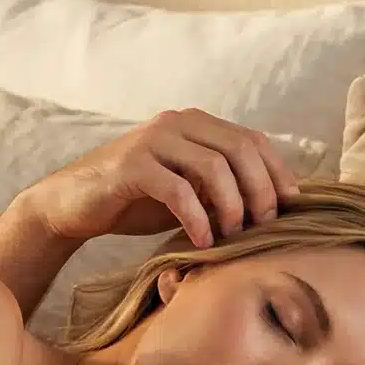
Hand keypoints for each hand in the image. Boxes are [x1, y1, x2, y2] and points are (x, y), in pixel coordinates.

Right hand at [19, 109, 300, 247]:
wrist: (75, 205)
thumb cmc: (138, 202)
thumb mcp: (191, 191)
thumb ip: (224, 188)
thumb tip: (276, 206)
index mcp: (196, 124)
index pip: (253, 140)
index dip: (277, 173)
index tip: (290, 208)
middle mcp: (177, 123)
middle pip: (240, 150)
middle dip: (260, 191)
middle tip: (263, 226)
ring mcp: (153, 141)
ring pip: (213, 166)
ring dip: (232, 206)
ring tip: (232, 236)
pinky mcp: (131, 166)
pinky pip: (178, 189)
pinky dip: (197, 218)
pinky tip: (201, 242)